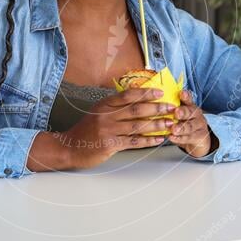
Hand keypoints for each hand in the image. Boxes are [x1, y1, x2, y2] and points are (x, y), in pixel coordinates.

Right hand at [57, 87, 175, 169]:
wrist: (69, 147)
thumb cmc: (86, 130)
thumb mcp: (97, 112)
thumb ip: (114, 107)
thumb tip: (137, 100)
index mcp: (105, 105)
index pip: (128, 95)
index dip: (146, 93)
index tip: (160, 93)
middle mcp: (107, 115)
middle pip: (136, 109)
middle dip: (157, 108)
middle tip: (171, 108)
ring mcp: (108, 130)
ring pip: (137, 125)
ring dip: (156, 124)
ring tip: (170, 123)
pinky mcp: (110, 144)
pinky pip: (133, 141)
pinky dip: (148, 140)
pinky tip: (158, 139)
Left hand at [167, 90, 218, 157]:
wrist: (199, 138)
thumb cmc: (184, 123)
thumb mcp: (180, 114)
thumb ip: (170, 108)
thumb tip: (153, 99)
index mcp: (189, 106)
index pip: (188, 99)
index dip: (185, 96)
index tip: (181, 93)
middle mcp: (195, 114)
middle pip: (190, 112)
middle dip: (183, 112)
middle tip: (176, 112)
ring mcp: (198, 126)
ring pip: (190, 126)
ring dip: (181, 127)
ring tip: (174, 129)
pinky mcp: (199, 137)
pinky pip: (189, 138)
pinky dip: (179, 138)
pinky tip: (172, 137)